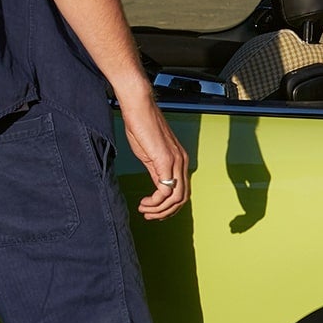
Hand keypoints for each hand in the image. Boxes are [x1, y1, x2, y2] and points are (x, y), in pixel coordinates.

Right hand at [118, 89, 189, 220]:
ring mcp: (176, 162)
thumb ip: (156, 171)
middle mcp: (182, 163)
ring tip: (144, 210)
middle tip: (149, 216)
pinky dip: (156, 201)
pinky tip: (145, 202)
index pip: (183, 192)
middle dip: (166, 212)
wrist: (139, 106)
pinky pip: (165, 189)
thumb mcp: (150, 155)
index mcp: (180, 161)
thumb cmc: (142, 126)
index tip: (154, 211)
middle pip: (182, 199)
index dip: (170, 207)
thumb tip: (158, 187)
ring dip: (159, 209)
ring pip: (176, 198)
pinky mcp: (165, 160)